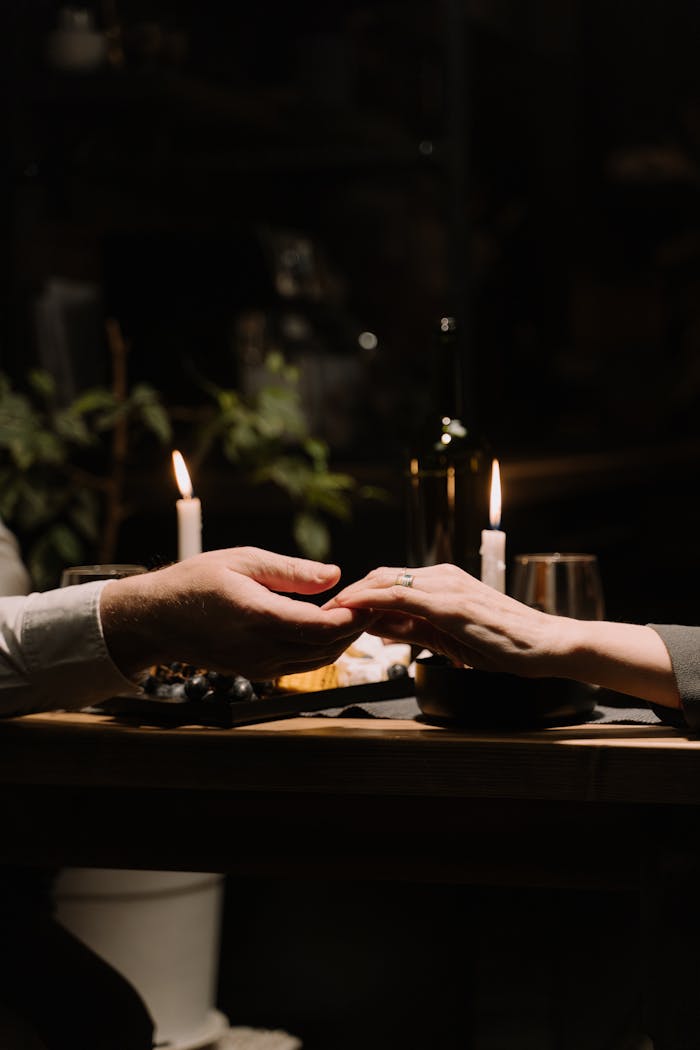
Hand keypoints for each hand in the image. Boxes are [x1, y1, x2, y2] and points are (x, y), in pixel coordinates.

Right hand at [100, 547, 370, 679]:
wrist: (157, 619)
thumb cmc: (196, 582)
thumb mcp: (244, 560)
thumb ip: (292, 571)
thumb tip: (335, 574)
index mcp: (259, 617)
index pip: (323, 626)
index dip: (353, 616)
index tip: (368, 596)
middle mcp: (261, 649)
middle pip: (327, 648)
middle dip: (355, 627)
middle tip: (370, 602)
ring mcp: (259, 666)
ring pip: (318, 661)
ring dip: (340, 640)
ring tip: (352, 612)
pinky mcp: (256, 672)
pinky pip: (300, 666)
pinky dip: (320, 649)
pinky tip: (324, 627)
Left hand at [328, 563, 559, 675]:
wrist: (546, 646)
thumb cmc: (504, 644)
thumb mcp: (448, 636)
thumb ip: (413, 629)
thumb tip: (378, 629)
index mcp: (443, 582)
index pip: (389, 581)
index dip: (358, 594)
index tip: (334, 611)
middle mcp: (442, 577)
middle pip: (381, 577)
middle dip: (349, 594)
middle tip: (323, 614)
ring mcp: (445, 587)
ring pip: (385, 582)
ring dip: (353, 596)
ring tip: (328, 614)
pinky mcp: (449, 603)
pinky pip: (399, 596)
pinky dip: (370, 600)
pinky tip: (350, 610)